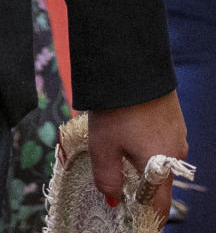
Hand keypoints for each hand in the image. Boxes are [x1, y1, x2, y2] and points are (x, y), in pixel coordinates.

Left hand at [88, 91, 187, 222]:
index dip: (146, 215)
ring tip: (117, 142)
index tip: (133, 217)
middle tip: (117, 177)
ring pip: (158, 157)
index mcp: (160, 167)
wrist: (132, 63)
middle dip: (139, 183)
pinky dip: (146, 139)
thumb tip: (113, 199)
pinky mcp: (173, 116)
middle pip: (158, 180)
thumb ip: (107, 178)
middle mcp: (175, 153)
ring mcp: (177, 132)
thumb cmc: (117, 108)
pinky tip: (128, 124)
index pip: (159, 205)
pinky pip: (160, 138)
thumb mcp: (103, 146)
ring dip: (141, 158)